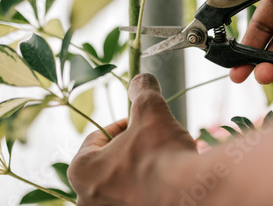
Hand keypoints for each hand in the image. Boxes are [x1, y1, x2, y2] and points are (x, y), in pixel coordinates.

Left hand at [67, 74, 196, 205]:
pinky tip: (167, 179)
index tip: (142, 123)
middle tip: (153, 141)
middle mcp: (88, 199)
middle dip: (132, 149)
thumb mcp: (150, 110)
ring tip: (163, 159)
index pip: (99, 138)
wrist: (189, 194)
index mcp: (82, 171)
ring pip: (123, 181)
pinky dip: (148, 188)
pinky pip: (135, 198)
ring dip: (140, 168)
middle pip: (110, 162)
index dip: (124, 125)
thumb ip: (142, 91)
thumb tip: (141, 79)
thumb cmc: (162, 153)